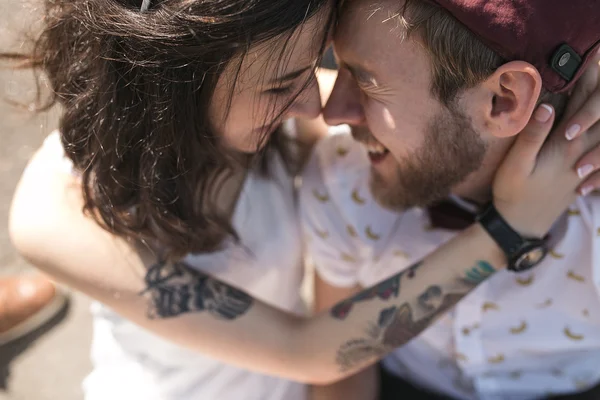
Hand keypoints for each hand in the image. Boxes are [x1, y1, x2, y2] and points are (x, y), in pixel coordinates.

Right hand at [492, 56, 599, 237]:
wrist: (522, 226)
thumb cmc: (513, 194)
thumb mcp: (516, 166)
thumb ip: (532, 136)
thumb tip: (546, 105)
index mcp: (564, 146)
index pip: (580, 105)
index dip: (586, 79)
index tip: (590, 56)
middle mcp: (579, 151)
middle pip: (596, 113)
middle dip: (598, 88)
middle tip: (599, 62)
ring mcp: (582, 162)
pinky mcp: (579, 171)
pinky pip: (598, 144)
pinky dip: (599, 129)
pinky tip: (596, 126)